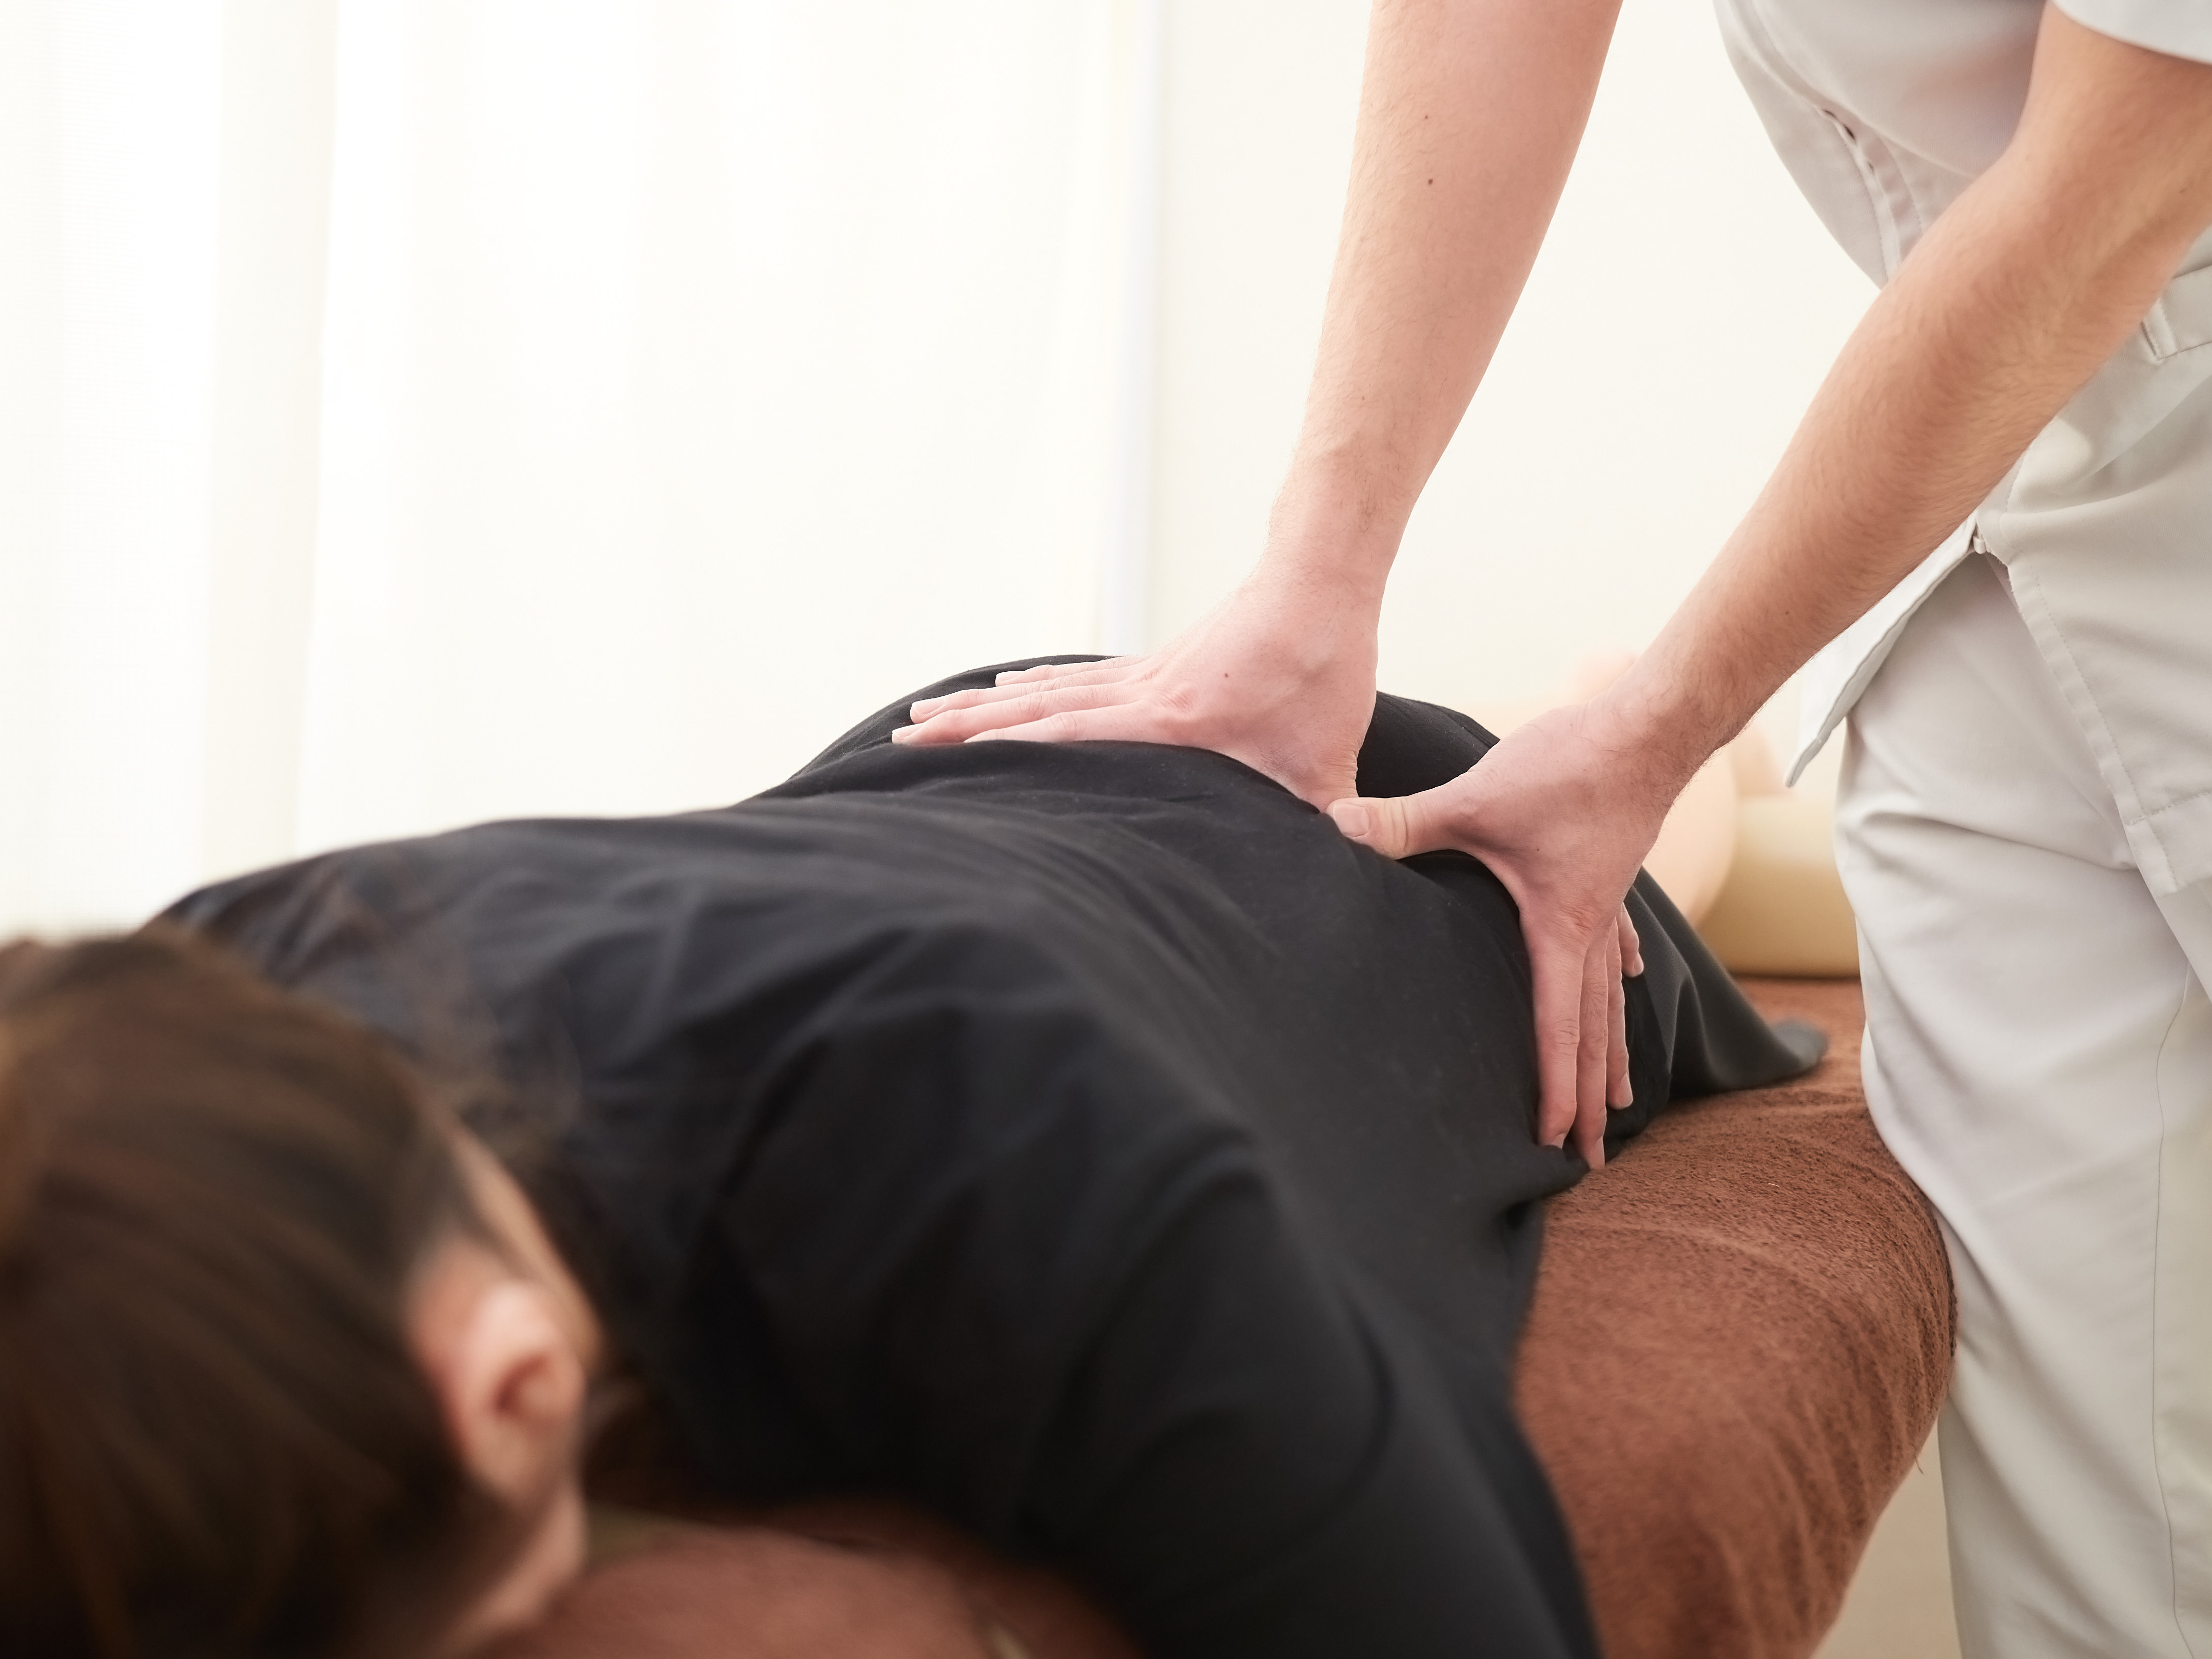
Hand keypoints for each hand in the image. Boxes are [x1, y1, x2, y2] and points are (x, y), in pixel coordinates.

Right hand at [895, 565, 1381, 808]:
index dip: (1005, 752)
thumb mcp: (1325, 759)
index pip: (1068, 738)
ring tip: (927, 712)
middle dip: (964, 727)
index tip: (944, 761)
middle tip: (900, 737)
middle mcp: (1139, 694)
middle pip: (1032, 710)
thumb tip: (1331, 869)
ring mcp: (1142, 674)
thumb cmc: (1324, 669)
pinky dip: (1035, 682)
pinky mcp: (1156, 664)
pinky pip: (1077, 677)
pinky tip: (1010, 683)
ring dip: (984, 703)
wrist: (1320, 579)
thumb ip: (1322, 821)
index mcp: (1168, 723)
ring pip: (1044, 689)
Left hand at [1326, 701, 1676, 1169]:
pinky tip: (1632, 978)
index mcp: (1561, 930)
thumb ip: (1403, 822)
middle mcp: (1593, 930)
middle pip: (1594, 1030)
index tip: (1553, 1139)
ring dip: (1612, 1048)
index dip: (1554, 1086)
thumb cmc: (1566, 767)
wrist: (1645, 727)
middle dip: (1590, 1095)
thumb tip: (1333, 828)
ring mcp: (1608, 904)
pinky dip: (1619, 971)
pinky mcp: (1612, 871)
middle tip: (1591, 1156)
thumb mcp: (1475, 799)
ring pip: (1610, 995)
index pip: (1556, 1025)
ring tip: (1621, 1100)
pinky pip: (1617, 941)